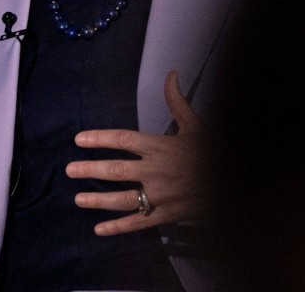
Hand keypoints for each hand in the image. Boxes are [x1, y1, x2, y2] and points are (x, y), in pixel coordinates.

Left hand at [66, 70, 203, 235]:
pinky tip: (99, 229)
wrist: (235, 182)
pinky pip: (139, 223)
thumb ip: (177, 101)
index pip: (123, 139)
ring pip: (123, 199)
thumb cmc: (213, 150)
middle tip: (69, 170)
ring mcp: (160, 195)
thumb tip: (171, 74)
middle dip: (90, 169)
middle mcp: (156, 171)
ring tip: (78, 199)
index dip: (99, 138)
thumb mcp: (196, 124)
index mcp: (160, 146)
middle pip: (116, 170)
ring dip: (98, 200)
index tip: (79, 139)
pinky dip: (118, 227)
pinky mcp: (167, 215)